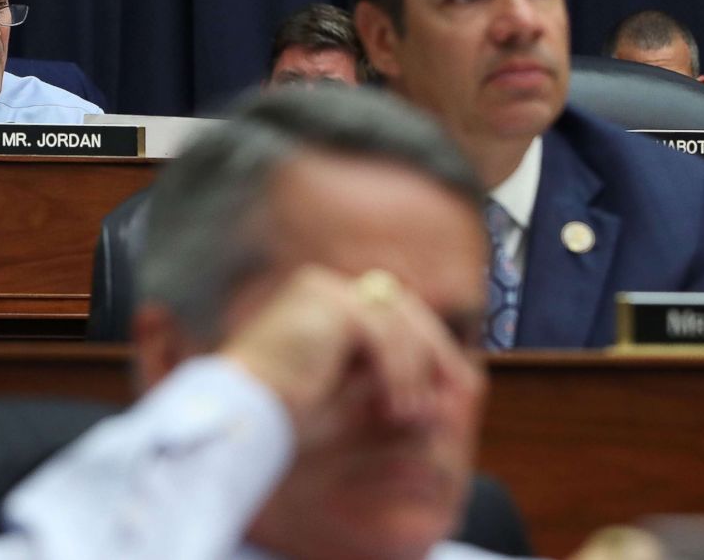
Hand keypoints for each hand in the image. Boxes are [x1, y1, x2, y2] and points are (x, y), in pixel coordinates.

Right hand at [220, 266, 483, 432]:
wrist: (243, 416)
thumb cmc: (285, 414)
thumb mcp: (351, 392)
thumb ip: (389, 376)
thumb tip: (446, 379)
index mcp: (322, 302)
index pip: (391, 312)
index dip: (427, 348)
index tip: (451, 389)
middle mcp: (322, 287)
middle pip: (402, 308)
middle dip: (436, 352)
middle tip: (461, 394)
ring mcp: (324, 290)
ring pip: (398, 319)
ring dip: (416, 370)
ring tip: (414, 414)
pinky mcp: (328, 304)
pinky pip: (382, 334)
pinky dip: (398, 373)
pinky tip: (395, 407)